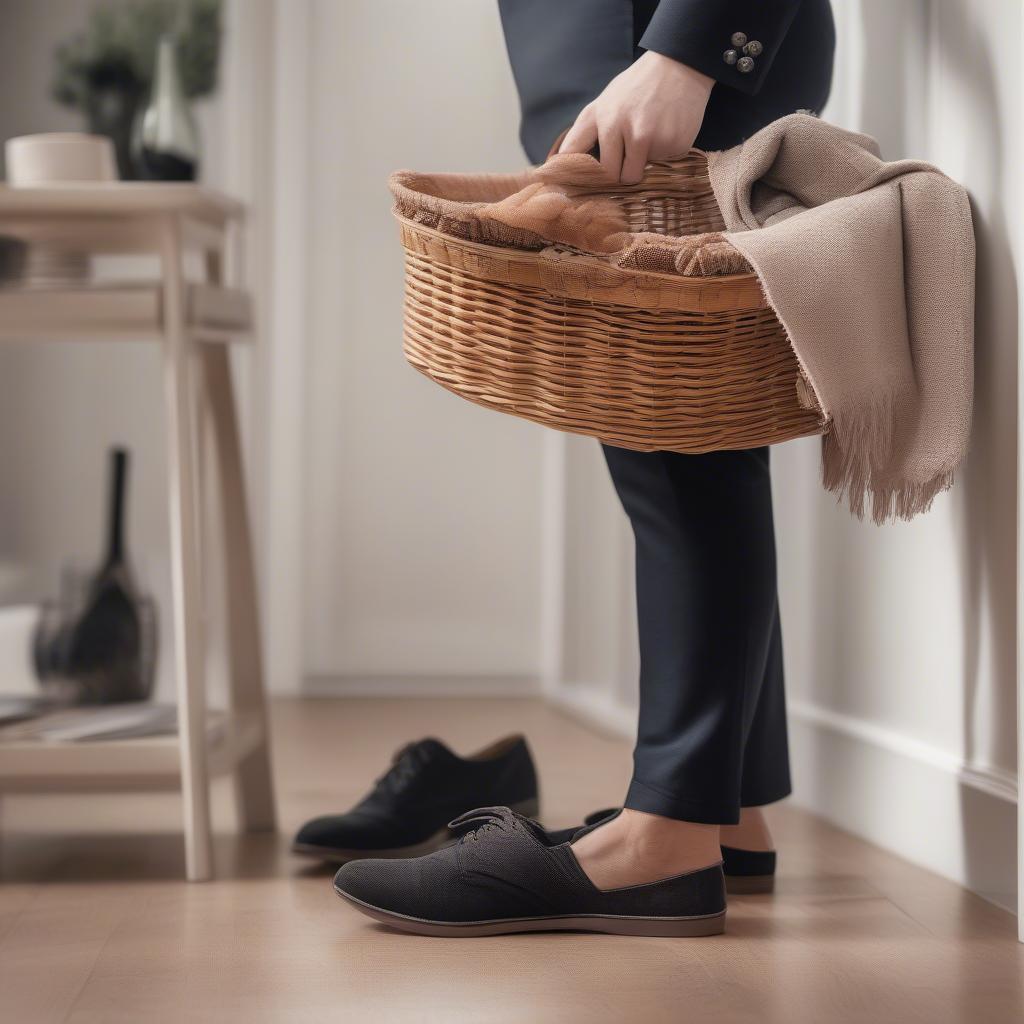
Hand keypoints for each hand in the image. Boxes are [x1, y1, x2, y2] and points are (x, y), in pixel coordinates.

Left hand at [559, 51, 713, 183]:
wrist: (679, 66)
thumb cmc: (634, 89)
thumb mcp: (601, 105)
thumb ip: (580, 135)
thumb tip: (555, 166)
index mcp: (607, 121)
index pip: (592, 168)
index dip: (588, 180)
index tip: (582, 188)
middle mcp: (630, 132)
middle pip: (617, 178)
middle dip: (618, 174)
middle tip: (624, 158)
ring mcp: (655, 139)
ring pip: (640, 175)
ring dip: (641, 165)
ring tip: (647, 138)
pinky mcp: (676, 145)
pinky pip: (664, 166)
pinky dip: (663, 155)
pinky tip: (665, 132)